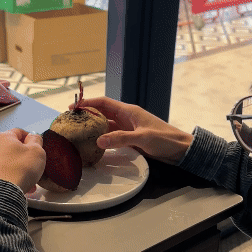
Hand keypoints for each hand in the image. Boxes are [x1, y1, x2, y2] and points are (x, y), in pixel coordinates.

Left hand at [0, 128, 45, 193]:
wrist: (0, 193)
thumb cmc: (20, 169)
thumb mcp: (37, 152)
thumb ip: (37, 141)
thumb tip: (33, 136)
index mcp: (3, 137)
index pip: (19, 132)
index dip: (30, 138)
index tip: (36, 147)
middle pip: (9, 148)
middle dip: (22, 157)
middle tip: (33, 167)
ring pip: (3, 162)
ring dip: (14, 169)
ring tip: (24, 181)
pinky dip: (5, 178)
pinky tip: (13, 187)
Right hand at [69, 97, 193, 164]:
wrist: (179, 149)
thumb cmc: (164, 139)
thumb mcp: (143, 138)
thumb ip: (121, 138)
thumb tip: (98, 140)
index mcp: (129, 111)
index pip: (104, 102)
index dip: (88, 102)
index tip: (73, 107)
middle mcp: (126, 117)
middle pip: (102, 113)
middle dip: (87, 115)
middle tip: (72, 121)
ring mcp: (128, 128)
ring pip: (106, 125)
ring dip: (94, 128)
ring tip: (79, 132)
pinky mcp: (130, 138)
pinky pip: (112, 136)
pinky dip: (103, 138)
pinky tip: (95, 143)